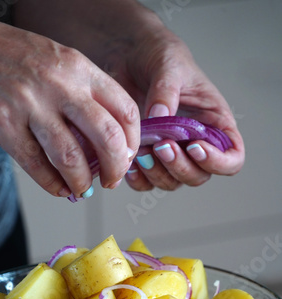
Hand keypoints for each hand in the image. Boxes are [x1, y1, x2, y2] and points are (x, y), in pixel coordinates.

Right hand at [0, 13, 139, 197]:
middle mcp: (58, 84)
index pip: (124, 109)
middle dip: (116, 167)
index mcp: (78, 67)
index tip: (128, 157)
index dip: (133, 141)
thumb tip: (104, 140)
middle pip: (107, 136)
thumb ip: (82, 94)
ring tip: (81, 189)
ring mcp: (29, 104)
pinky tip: (58, 189)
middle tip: (111, 181)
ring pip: (71, 157)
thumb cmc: (9, 57)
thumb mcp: (56, 62)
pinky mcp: (2, 124)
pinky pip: (36, 165)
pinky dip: (51, 185)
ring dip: (81, 182)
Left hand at [23, 0, 244, 192]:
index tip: (196, 147)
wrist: (128, 56)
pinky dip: (139, 179)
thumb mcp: (168, 65)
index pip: (231, 158)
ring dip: (158, 174)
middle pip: (198, 176)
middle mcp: (196, 144)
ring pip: (172, 182)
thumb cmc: (159, 56)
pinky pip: (147, 182)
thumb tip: (160, 118)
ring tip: (142, 153)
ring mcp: (171, 154)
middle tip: (161, 146)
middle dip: (180, 167)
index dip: (218, 162)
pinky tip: (129, 165)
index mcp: (214, 124)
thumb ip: (166, 92)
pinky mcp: (147, 158)